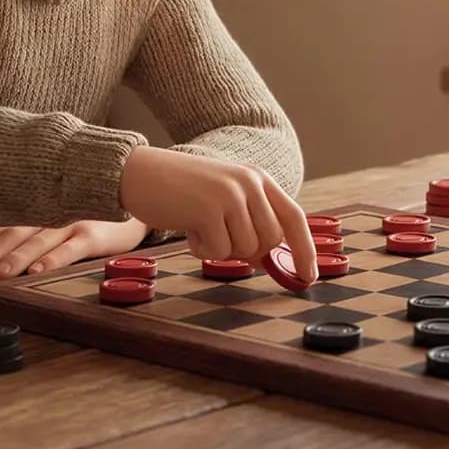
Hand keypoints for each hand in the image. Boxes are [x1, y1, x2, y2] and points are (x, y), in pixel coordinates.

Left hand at [0, 217, 150, 279]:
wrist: (134, 197)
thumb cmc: (87, 213)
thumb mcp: (55, 215)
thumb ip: (28, 227)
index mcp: (36, 208)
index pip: (1, 224)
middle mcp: (50, 211)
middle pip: (14, 232)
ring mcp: (73, 221)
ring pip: (38, 240)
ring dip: (16, 258)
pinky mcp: (95, 233)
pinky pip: (71, 247)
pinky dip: (53, 259)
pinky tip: (38, 272)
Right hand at [118, 146, 317, 282]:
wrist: (141, 172)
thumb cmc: (182, 191)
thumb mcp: (224, 199)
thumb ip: (250, 223)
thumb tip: (270, 261)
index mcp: (258, 178)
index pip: (293, 217)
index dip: (305, 249)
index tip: (308, 276)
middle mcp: (249, 182)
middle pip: (269, 241)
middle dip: (247, 251)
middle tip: (219, 236)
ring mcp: (230, 194)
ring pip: (245, 249)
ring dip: (221, 249)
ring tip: (201, 226)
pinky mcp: (209, 209)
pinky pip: (219, 252)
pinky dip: (202, 249)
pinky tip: (188, 228)